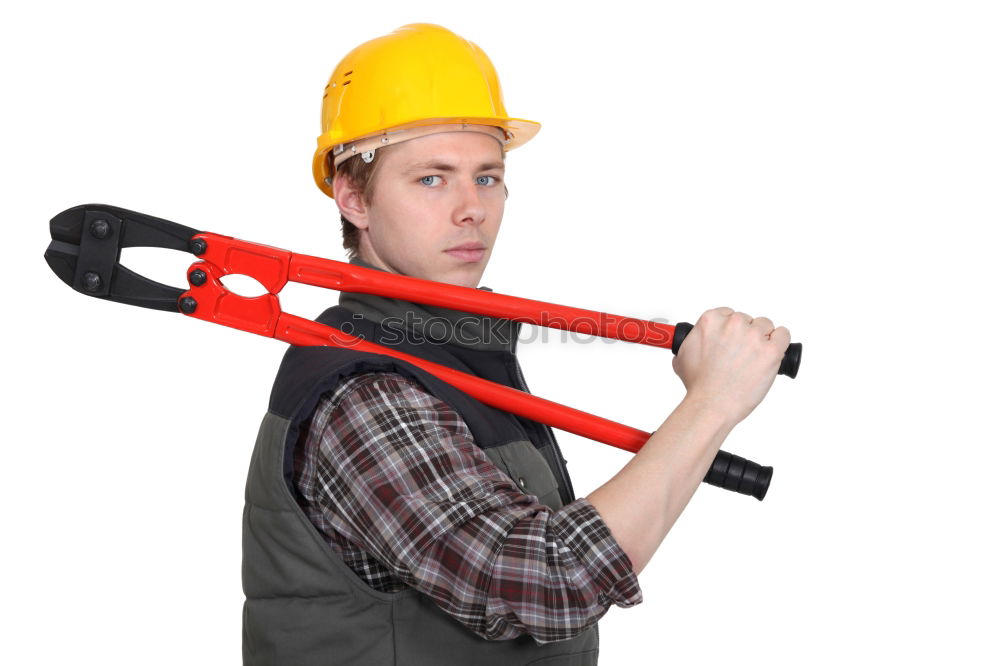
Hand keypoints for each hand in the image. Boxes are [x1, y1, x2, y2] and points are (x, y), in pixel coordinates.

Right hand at [672, 307, 790, 425]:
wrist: (711, 405)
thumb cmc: (700, 386)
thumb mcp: (683, 356)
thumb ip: (692, 341)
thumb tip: (696, 339)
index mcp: (711, 320)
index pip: (729, 314)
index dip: (731, 330)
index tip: (731, 341)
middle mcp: (733, 324)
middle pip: (748, 320)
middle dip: (746, 336)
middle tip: (741, 355)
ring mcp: (754, 336)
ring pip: (766, 326)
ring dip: (762, 340)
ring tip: (754, 358)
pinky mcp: (771, 350)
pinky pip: (783, 334)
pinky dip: (780, 342)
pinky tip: (772, 352)